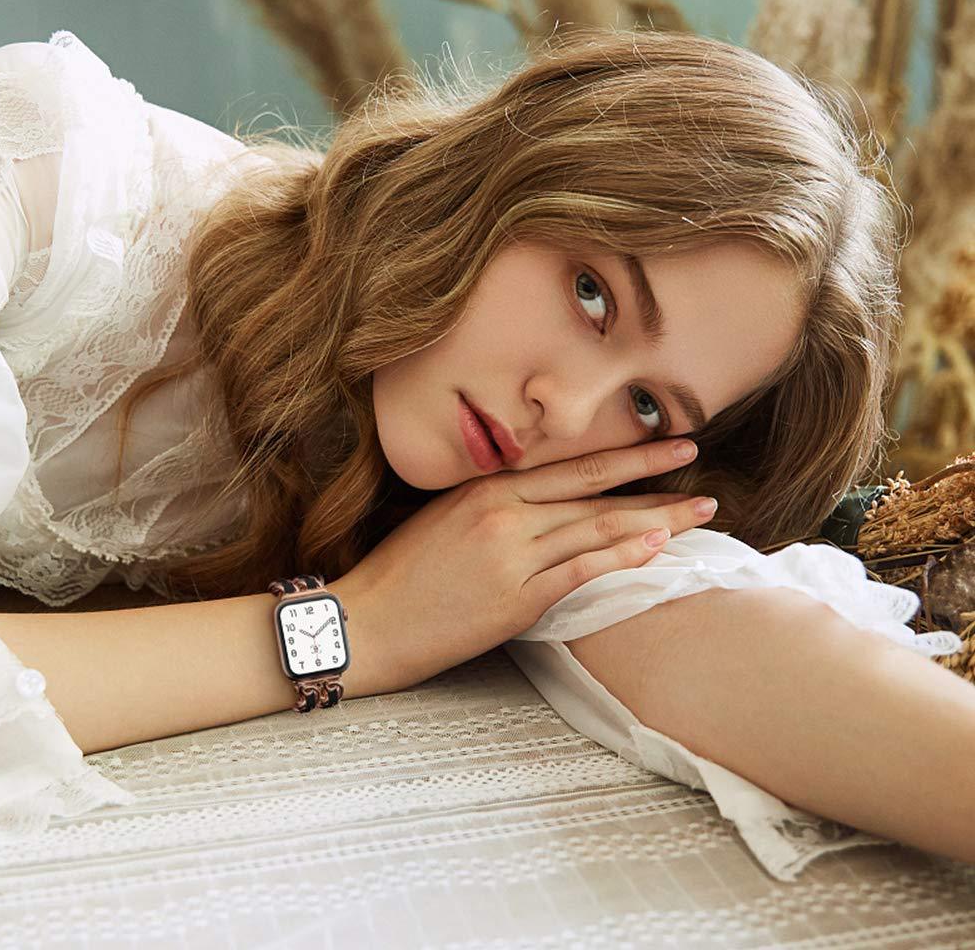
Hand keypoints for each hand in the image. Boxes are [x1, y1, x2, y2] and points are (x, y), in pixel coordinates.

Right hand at [333, 439, 715, 691]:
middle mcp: (505, 513)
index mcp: (487, 488)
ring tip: (698, 511)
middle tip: (698, 464)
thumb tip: (546, 503)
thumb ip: (495, 504)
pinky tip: (655, 548)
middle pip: (595, 490)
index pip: (573, 466)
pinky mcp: (516, 599)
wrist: (368, 621)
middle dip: (654, 477)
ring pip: (597, 527)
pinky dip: (620, 557)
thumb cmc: (400, 573)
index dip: (626, 454)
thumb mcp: (444, 518)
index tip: (667, 444)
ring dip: (655, 519)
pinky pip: (579, 571)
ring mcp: (512, 555)